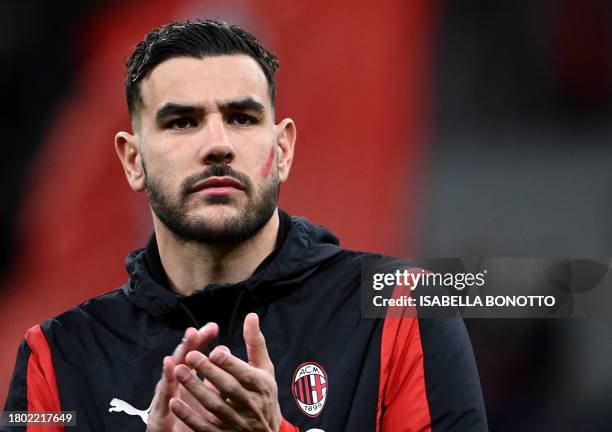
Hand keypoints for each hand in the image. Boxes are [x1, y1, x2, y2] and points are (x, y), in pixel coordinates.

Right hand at [147, 323, 219, 430]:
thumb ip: (212, 371)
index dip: (202, 341)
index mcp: (186, 379)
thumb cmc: (188, 417)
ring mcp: (164, 400)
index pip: (194, 354)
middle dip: (186, 348)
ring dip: (170, 369)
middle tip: (193, 332)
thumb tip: (223, 348)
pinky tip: (167, 383)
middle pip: (180, 362)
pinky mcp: (159, 417)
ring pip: (168, 381)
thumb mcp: (203, 392)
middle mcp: (174, 385)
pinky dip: (165, 394)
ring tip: (174, 357)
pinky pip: (163, 405)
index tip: (213, 328)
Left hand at [169, 313, 282, 431]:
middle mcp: (250, 405)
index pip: (245, 374)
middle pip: (229, 389)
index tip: (214, 351)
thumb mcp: (264, 369)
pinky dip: (189, 416)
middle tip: (190, 356)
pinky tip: (174, 402)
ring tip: (179, 372)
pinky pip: (204, 427)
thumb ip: (255, 343)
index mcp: (261, 386)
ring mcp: (237, 422)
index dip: (230, 364)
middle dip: (209, 372)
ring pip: (214, 407)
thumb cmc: (263, 393)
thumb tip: (251, 316)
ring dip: (196, 390)